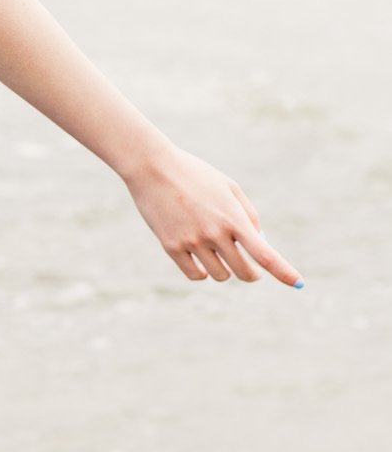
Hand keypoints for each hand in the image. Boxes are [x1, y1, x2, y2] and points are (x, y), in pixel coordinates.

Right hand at [125, 144, 301, 286]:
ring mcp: (192, 241)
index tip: (298, 284)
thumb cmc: (195, 175)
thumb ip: (247, 215)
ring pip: (220, 275)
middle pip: (244, 272)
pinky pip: (195, 275)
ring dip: (224, 270)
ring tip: (217, 254)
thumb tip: (259, 244)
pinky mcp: (171, 247)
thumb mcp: (228, 187)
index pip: (264, 254)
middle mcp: (214, 233)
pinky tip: (201, 263)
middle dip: (252, 273)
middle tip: (251, 270)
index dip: (283, 272)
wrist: (152, 167)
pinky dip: (202, 273)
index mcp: (233, 217)